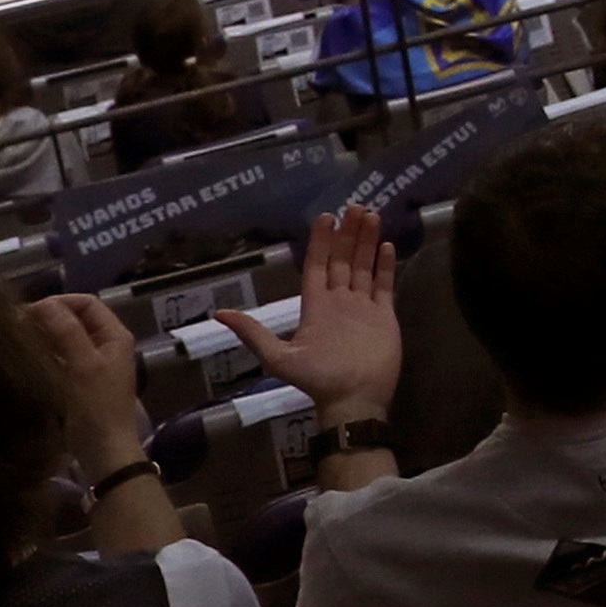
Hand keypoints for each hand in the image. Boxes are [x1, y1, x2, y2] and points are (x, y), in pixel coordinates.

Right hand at [26, 291, 148, 462]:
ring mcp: (94, 364)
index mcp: (115, 336)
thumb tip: (45, 303)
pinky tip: (26, 361)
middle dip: (47, 319)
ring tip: (16, 342)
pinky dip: (45, 355)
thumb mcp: (82, 366)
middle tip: (15, 327)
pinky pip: (61, 359)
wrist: (104, 452)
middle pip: (75, 320)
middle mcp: (107, 345)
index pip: (86, 303)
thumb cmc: (96, 407)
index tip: (27, 312)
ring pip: (66, 339)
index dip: (58, 302)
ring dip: (44, 337)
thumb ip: (67, 332)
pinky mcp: (80, 382)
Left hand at [223, 204, 405, 423]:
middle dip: (348, 234)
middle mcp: (339, 301)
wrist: (354, 399)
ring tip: (372, 216)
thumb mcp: (279, 357)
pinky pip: (385, 284)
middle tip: (355, 207)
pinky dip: (386, 265)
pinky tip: (387, 245)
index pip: (317, 265)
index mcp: (315, 307)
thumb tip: (219, 314)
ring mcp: (363, 307)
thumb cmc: (319, 378)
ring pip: (364, 267)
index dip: (321, 242)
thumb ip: (253, 333)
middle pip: (342, 260)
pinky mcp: (384, 315)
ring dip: (367, 242)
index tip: (326, 217)